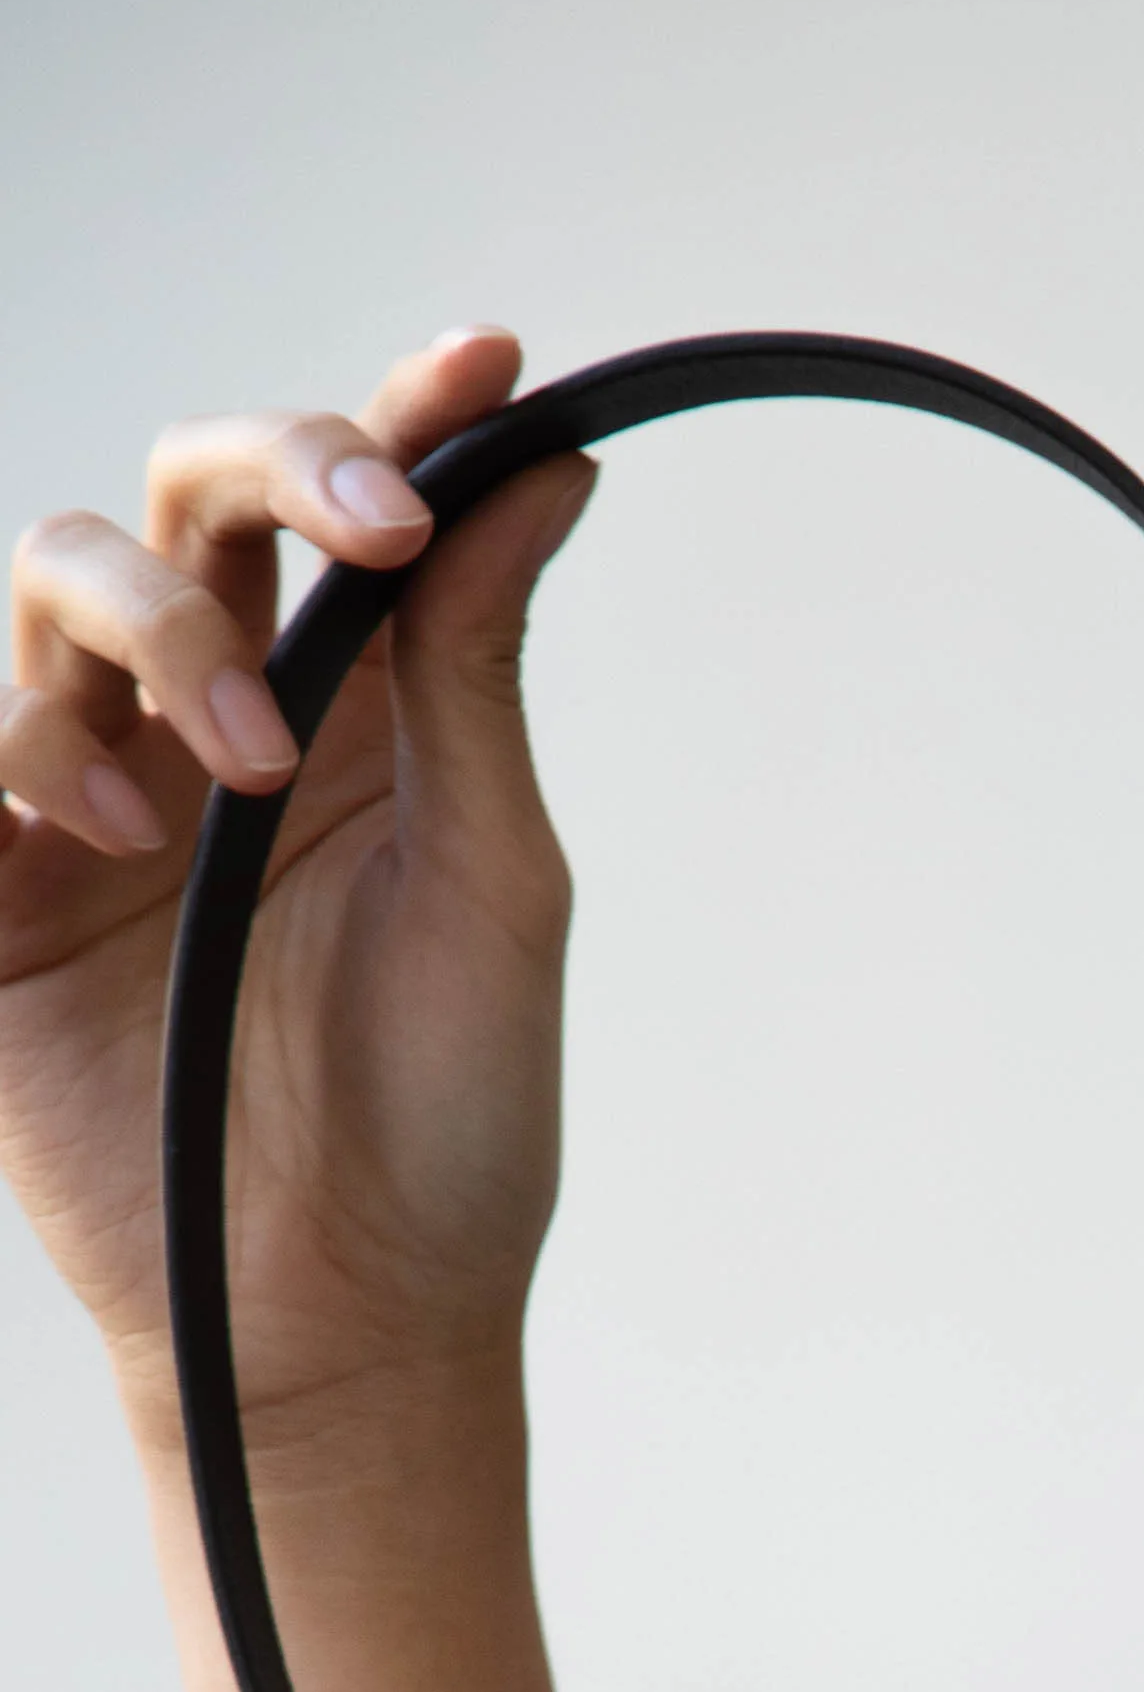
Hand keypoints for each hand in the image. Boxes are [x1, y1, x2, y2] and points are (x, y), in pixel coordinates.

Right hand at [0, 326, 585, 1431]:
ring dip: (152, 624)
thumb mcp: (495, 887)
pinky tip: (102, 826)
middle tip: (357, 541)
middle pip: (184, 499)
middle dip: (265, 479)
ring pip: (58, 579)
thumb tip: (543, 471)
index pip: (350, 518)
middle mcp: (216, 726)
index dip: (398, 419)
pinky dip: (22, 746)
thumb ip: (481, 675)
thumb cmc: (446, 1128)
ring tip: (230, 768)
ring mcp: (92, 798)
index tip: (478, 367)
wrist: (344, 1324)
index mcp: (358, 720)